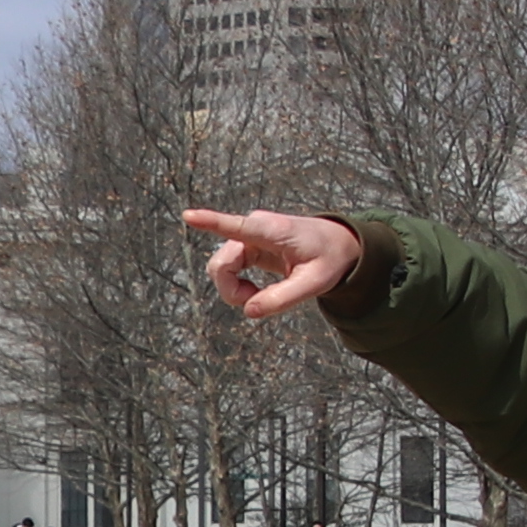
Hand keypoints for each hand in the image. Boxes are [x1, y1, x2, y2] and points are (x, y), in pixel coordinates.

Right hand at [183, 208, 365, 320]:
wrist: (338, 245)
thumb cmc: (329, 258)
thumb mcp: (315, 283)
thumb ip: (282, 298)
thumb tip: (249, 311)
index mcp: (272, 231)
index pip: (236, 226)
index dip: (210, 222)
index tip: (188, 216)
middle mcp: (253, 229)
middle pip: (220, 264)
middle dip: (230, 290)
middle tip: (255, 302)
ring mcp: (247, 238)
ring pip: (219, 268)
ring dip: (233, 290)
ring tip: (260, 297)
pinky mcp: (247, 247)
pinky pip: (228, 270)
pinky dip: (237, 287)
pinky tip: (256, 291)